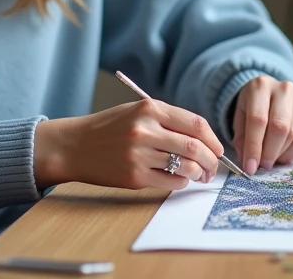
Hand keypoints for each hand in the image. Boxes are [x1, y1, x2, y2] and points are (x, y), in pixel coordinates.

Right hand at [33, 99, 222, 190]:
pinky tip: (179, 179)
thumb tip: (203, 140)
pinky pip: (170, 182)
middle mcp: (146, 130)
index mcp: (149, 109)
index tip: (218, 149)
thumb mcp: (136, 111)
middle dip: (212, 161)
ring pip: (186, 167)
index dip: (213, 139)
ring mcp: (140, 155)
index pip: (196, 124)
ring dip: (199, 174)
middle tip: (213, 168)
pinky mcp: (134, 176)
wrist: (75, 146)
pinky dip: (181, 183)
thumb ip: (167, 120)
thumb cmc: (108, 127)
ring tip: (199, 175)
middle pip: (195, 147)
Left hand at [231, 76, 292, 174]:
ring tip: (273, 160)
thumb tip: (249, 162)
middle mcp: (284, 89)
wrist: (271, 93)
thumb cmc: (253, 108)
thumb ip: (242, 139)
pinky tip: (286, 155)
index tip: (250, 167)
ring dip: (283, 154)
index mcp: (260, 86)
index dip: (254, 147)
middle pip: (280, 127)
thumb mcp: (240, 118)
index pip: (258, 120)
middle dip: (270, 153)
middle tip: (263, 166)